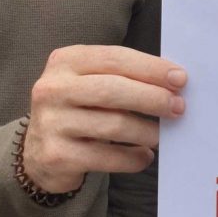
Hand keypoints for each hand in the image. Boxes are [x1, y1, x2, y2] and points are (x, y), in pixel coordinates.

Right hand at [23, 45, 186, 192]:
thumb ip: (123, 77)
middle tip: (178, 107)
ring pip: (113, 125)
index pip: (115, 58)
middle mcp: (52, 88)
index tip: (180, 78)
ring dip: (146, 131)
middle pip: (114, 89)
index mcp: (65, 61)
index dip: (150, 68)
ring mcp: (51, 122)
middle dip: (152, 98)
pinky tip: (144, 156)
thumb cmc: (78, 109)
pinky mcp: (56, 155)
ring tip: (161, 135)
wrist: (37, 152)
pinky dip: (132, 158)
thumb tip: (173, 83)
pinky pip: (106, 157)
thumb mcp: (90, 82)